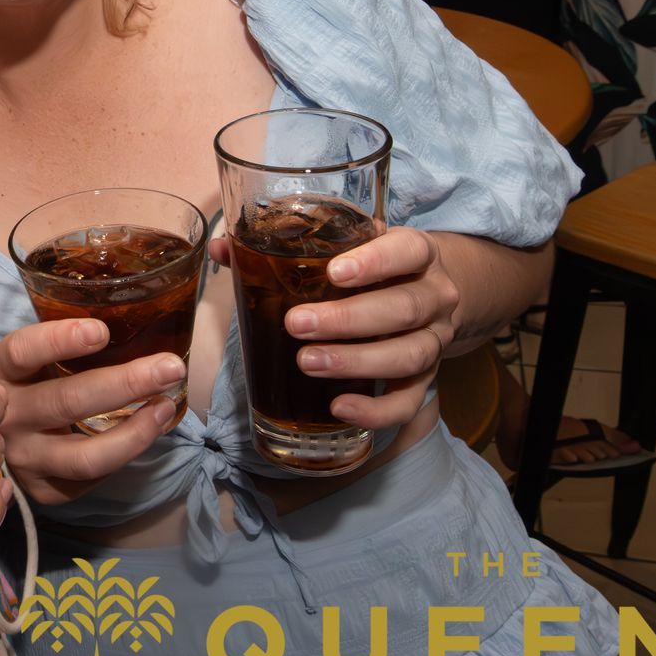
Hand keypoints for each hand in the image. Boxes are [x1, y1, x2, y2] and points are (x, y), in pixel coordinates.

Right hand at [0, 319, 183, 505]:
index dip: (60, 340)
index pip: (23, 352)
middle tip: (170, 368)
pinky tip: (142, 434)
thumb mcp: (28, 359)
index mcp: (0, 371)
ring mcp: (22, 458)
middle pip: (66, 402)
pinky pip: (91, 479)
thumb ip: (60, 343)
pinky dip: (123, 455)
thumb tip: (129, 319)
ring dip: (136, 432)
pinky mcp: (41, 490)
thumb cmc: (25, 385)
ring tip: (165, 407)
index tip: (101, 331)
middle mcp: (6, 417)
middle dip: (126, 383)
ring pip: (85, 456)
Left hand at [209, 226, 457, 429]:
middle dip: (349, 319)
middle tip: (296, 324)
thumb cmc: (374, 269)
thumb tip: (220, 248)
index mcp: (416, 253)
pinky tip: (340, 407)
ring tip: (307, 362)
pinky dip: (377, 409)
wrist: (429, 293)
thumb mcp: (348, 248)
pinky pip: (409, 401)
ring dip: (357, 362)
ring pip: (409, 354)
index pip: (407, 250)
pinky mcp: (428, 379)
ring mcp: (435, 338)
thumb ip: (287, 245)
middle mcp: (433, 295)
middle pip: (403, 308)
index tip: (334, 273)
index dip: (376, 261)